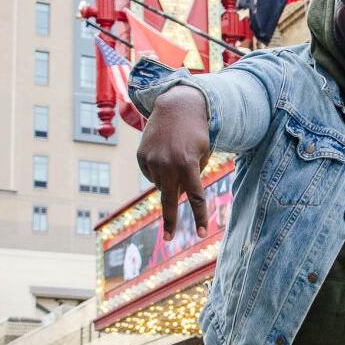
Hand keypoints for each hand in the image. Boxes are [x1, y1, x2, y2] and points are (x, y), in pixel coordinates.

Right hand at [136, 86, 211, 240]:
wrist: (176, 106)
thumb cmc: (196, 132)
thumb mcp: (203, 153)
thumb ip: (192, 176)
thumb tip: (176, 195)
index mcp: (187, 164)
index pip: (195, 197)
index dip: (200, 217)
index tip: (203, 233)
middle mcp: (167, 164)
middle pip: (169, 200)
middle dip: (170, 221)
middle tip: (168, 239)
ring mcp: (151, 161)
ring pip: (161, 185)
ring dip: (170, 180)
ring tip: (176, 156)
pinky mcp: (141, 157)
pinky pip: (151, 174)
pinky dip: (159, 171)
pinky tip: (163, 153)